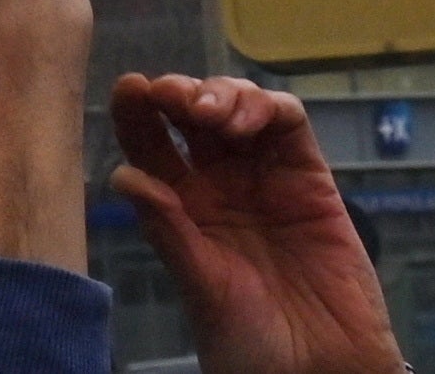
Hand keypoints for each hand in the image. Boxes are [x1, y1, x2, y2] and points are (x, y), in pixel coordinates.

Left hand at [111, 74, 399, 373]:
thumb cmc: (252, 345)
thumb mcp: (201, 287)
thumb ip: (168, 232)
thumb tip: (124, 175)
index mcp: (180, 209)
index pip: (149, 144)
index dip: (137, 111)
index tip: (129, 89)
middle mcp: (219, 187)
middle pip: (191, 115)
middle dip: (178, 92)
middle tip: (169, 96)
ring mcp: (264, 180)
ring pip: (238, 108)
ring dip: (221, 93)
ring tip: (208, 112)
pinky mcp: (311, 181)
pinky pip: (290, 125)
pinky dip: (268, 107)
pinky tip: (248, 119)